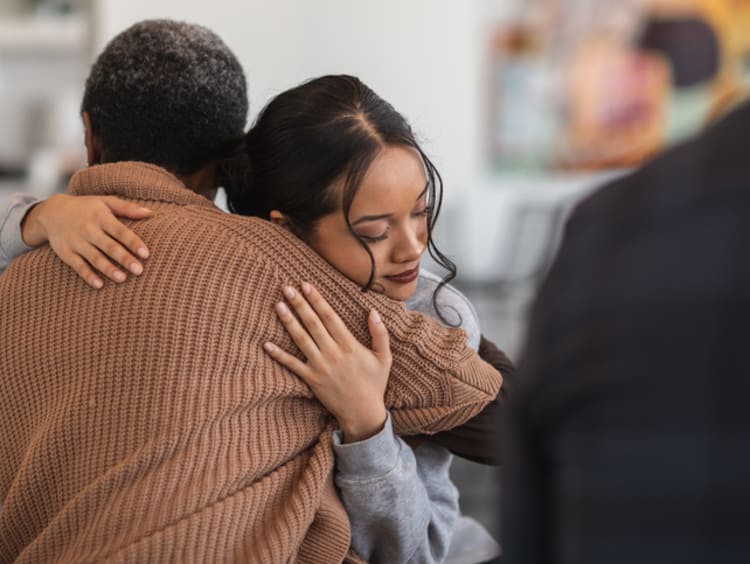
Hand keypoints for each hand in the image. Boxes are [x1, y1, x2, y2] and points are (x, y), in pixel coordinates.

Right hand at [21, 194, 151, 288]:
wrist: (51, 212)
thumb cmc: (86, 208)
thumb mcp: (105, 202)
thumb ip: (127, 208)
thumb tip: (150, 213)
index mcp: (100, 217)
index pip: (120, 231)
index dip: (133, 242)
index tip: (146, 254)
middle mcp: (88, 229)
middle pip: (109, 246)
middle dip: (124, 258)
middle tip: (139, 270)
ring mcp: (76, 242)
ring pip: (94, 257)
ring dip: (108, 269)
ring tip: (123, 279)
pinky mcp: (65, 252)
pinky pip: (78, 266)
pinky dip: (88, 275)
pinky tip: (100, 285)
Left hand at [263, 282, 391, 442]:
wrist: (363, 413)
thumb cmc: (375, 383)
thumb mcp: (384, 358)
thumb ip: (380, 333)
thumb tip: (373, 311)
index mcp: (349, 345)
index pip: (330, 316)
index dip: (317, 300)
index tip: (306, 285)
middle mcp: (333, 353)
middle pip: (313, 323)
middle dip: (299, 304)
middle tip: (287, 288)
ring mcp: (320, 366)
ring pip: (301, 339)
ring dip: (288, 322)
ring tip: (278, 305)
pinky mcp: (311, 379)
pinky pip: (292, 365)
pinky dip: (279, 355)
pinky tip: (266, 344)